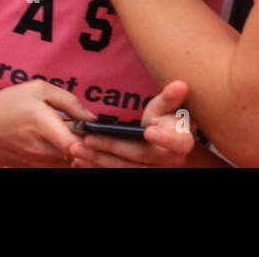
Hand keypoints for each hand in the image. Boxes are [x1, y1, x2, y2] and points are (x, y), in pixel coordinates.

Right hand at [0, 80, 98, 167]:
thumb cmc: (10, 103)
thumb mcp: (39, 89)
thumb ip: (69, 101)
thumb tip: (92, 117)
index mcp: (42, 123)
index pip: (72, 144)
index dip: (90, 142)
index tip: (98, 134)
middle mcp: (40, 147)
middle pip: (76, 154)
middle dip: (88, 144)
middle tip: (92, 132)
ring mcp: (35, 161)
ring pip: (68, 162)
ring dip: (78, 152)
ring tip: (77, 136)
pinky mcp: (31, 168)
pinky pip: (57, 166)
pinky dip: (66, 158)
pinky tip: (66, 145)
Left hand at [68, 80, 199, 167]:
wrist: (166, 141)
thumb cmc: (166, 119)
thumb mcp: (167, 107)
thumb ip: (170, 98)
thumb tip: (180, 84)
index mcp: (181, 142)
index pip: (177, 143)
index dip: (164, 139)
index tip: (148, 131)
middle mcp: (170, 162)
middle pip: (139, 156)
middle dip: (112, 147)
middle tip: (88, 138)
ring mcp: (153, 170)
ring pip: (124, 168)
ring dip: (99, 160)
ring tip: (77, 149)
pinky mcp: (137, 173)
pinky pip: (116, 173)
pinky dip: (97, 167)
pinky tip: (79, 160)